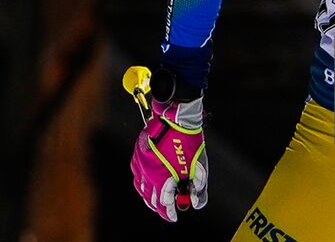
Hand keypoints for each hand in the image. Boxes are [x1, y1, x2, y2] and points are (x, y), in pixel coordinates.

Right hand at [130, 95, 207, 221]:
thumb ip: (198, 188)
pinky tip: (145, 180)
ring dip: (147, 195)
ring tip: (154, 198)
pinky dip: (140, 179)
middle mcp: (147, 172)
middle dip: (158, 205)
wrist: (176, 116)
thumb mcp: (199, 166)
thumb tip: (195, 203)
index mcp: (162, 178)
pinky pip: (135, 171)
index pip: (163, 204)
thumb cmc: (189, 140)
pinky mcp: (138, 151)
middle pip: (149, 197)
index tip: (173, 217)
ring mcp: (141, 162)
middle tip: (165, 208)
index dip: (168, 213)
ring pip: (140, 186)